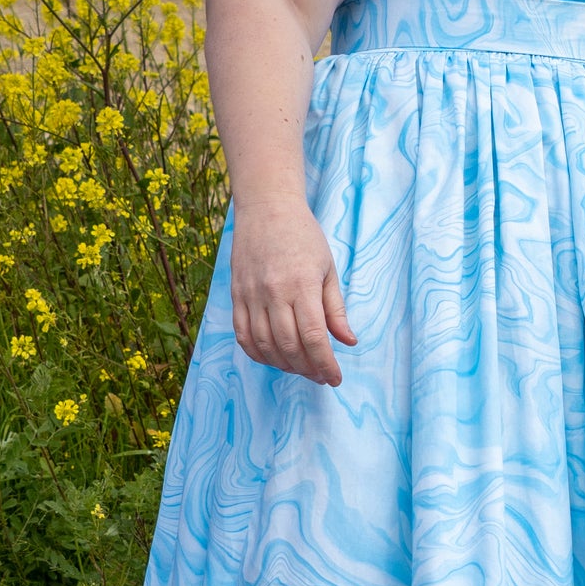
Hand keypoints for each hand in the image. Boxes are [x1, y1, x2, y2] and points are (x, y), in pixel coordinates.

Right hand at [230, 195, 356, 385]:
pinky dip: (258, 353)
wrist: (267, 208)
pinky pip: (243, 335)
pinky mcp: (236, 294)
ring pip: (264, 346)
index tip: (335, 378)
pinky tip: (273, 357)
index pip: (314, 337)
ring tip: (300, 367)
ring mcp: (251, 295)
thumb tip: (348, 342)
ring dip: (284, 365)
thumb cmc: (303, 236)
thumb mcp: (328, 268)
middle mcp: (274, 292)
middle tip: (320, 375)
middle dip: (307, 369)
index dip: (325, 364)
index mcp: (302, 284)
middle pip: (289, 347)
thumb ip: (335, 308)